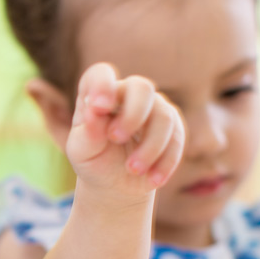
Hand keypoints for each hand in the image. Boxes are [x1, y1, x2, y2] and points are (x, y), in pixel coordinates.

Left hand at [64, 63, 183, 203]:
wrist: (115, 184)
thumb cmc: (93, 162)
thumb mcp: (82, 152)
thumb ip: (87, 133)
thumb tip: (94, 111)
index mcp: (99, 95)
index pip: (101, 74)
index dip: (102, 84)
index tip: (99, 106)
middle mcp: (128, 94)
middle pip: (142, 87)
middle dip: (133, 115)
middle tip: (116, 139)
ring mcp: (153, 108)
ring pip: (163, 116)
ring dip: (149, 147)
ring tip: (133, 169)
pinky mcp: (172, 127)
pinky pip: (177, 138)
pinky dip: (166, 161)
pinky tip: (153, 179)